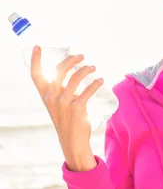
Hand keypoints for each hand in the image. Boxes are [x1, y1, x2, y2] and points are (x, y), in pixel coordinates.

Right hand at [30, 47, 101, 169]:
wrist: (72, 141)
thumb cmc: (66, 121)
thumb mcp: (58, 105)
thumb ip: (60, 91)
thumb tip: (74, 74)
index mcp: (45, 95)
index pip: (36, 75)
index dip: (36, 60)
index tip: (38, 47)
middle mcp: (52, 97)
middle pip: (60, 70)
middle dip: (71, 60)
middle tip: (81, 56)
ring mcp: (64, 102)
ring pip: (75, 78)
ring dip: (86, 70)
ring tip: (93, 68)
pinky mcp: (77, 108)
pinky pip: (87, 91)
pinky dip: (95, 83)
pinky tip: (100, 80)